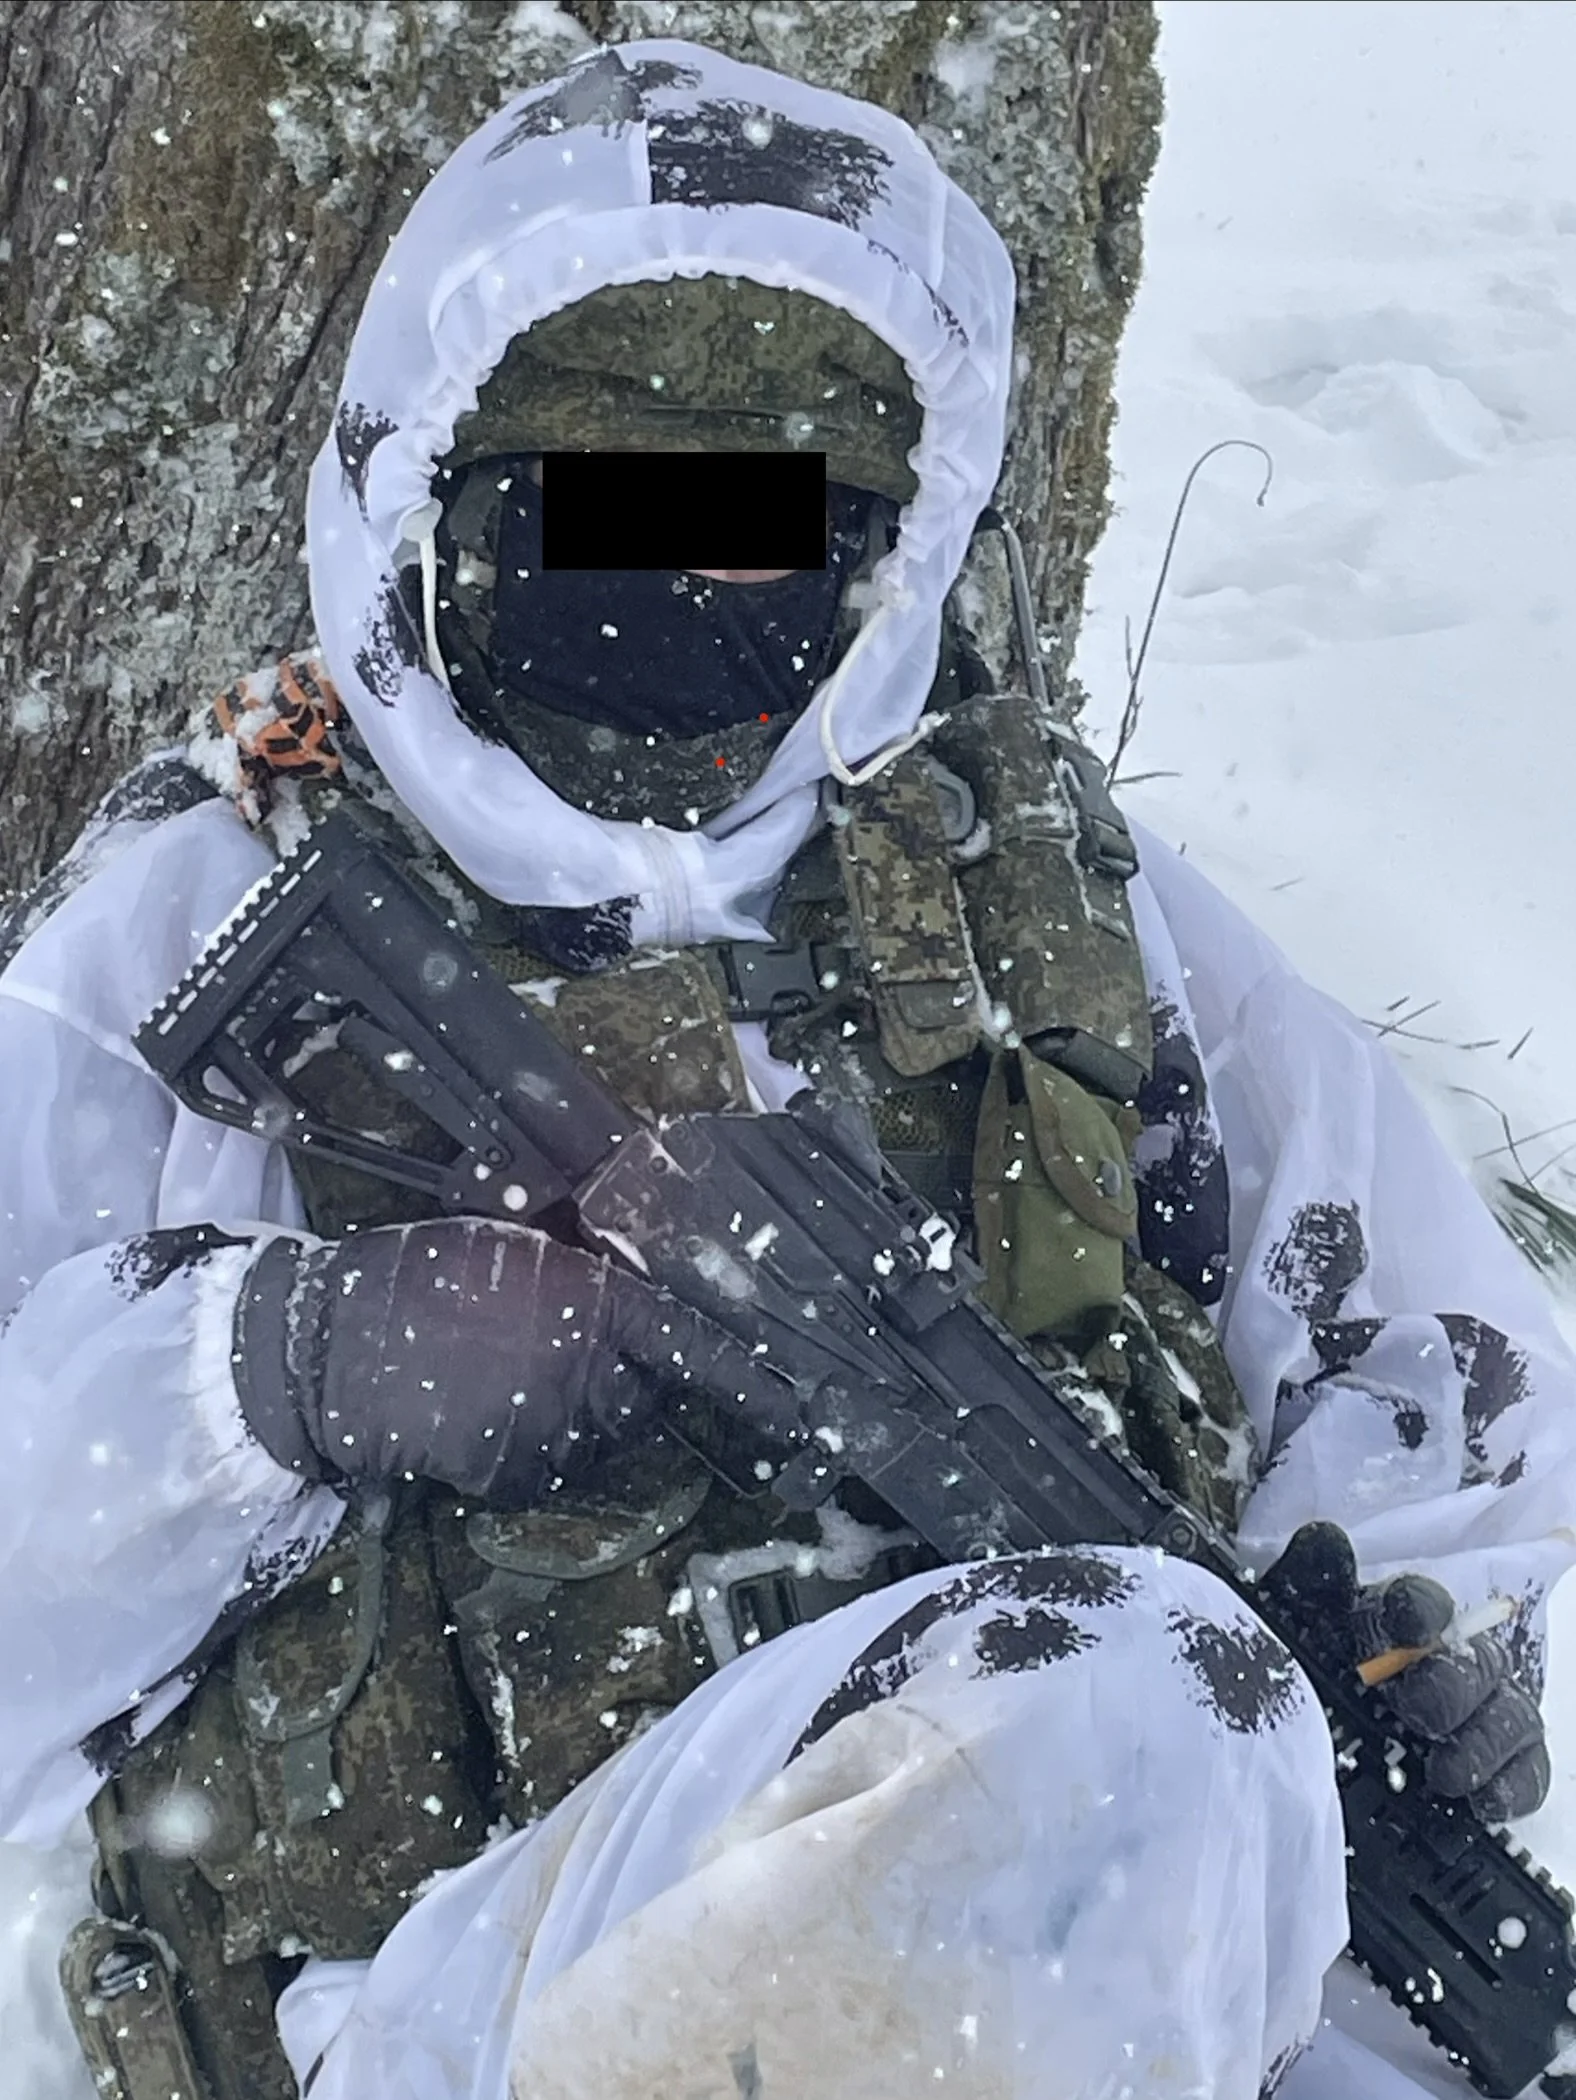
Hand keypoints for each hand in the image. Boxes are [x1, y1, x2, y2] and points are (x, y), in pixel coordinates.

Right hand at [235, 1218, 802, 1506]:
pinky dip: (543, 1440)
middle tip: (572, 1335)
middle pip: (653, 1388)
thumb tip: (645, 1263)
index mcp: (601, 1311)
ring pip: (609, 1428)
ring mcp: (556, 1438)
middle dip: (633, 1368)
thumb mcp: (520, 1240)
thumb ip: (593, 1262)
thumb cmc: (423, 1273)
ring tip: (520, 1367)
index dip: (756, 1379)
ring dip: (589, 1404)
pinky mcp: (518, 1477)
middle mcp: (594, 1381)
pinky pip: (559, 1461)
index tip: (803, 1405)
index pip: (702, 1348)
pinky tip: (493, 1405)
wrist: (333, 1350)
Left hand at [1260, 1522, 1549, 1820]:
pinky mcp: (1490, 1768)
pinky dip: (1511, 1785)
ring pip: (1510, 1715)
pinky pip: (1524, 1772)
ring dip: (1484, 1742)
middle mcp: (1444, 1663)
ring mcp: (1474, 1715)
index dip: (1417, 1610)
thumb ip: (1308, 1582)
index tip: (1411, 1627)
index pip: (1416, 1603)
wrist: (1305, 1752)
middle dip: (1452, 1686)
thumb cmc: (1308, 1675)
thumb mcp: (1289, 1629)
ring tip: (1444, 1771)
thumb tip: (1325, 1539)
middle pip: (1474, 1661)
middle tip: (1419, 1711)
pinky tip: (1482, 1800)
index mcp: (1394, 1622)